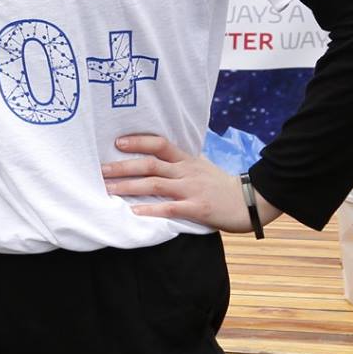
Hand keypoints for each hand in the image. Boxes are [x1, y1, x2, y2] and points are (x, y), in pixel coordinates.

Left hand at [100, 134, 273, 231]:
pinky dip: (151, 210)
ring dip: (128, 187)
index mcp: (187, 160)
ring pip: (154, 185)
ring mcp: (191, 189)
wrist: (252, 201)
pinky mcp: (197, 208)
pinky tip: (134, 212)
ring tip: (108, 190)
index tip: (116, 142)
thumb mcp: (202, 168)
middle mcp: (186, 172)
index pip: (160, 144)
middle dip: (122, 167)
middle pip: (149, 164)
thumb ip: (180, 164)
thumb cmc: (223, 186)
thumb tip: (155, 160)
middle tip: (100, 170)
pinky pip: (170, 208)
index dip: (137, 141)